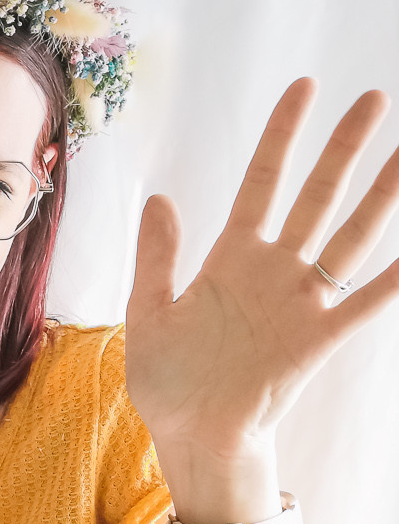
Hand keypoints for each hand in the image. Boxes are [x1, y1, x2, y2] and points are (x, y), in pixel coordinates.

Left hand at [126, 81, 398, 498]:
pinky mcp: (316, 340)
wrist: (190, 435)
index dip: (284, 136)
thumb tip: (159, 198)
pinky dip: (394, 282)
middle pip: (316, 196)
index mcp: (231, 258)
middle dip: (344, 149)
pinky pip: (364, 305)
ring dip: (380, 197)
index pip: (263, 182)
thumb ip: (157, 256)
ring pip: (349, 237)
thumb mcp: (148, 312)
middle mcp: (274, 271)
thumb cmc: (167, 380)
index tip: (305, 88)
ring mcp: (299, 303)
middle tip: (375, 98)